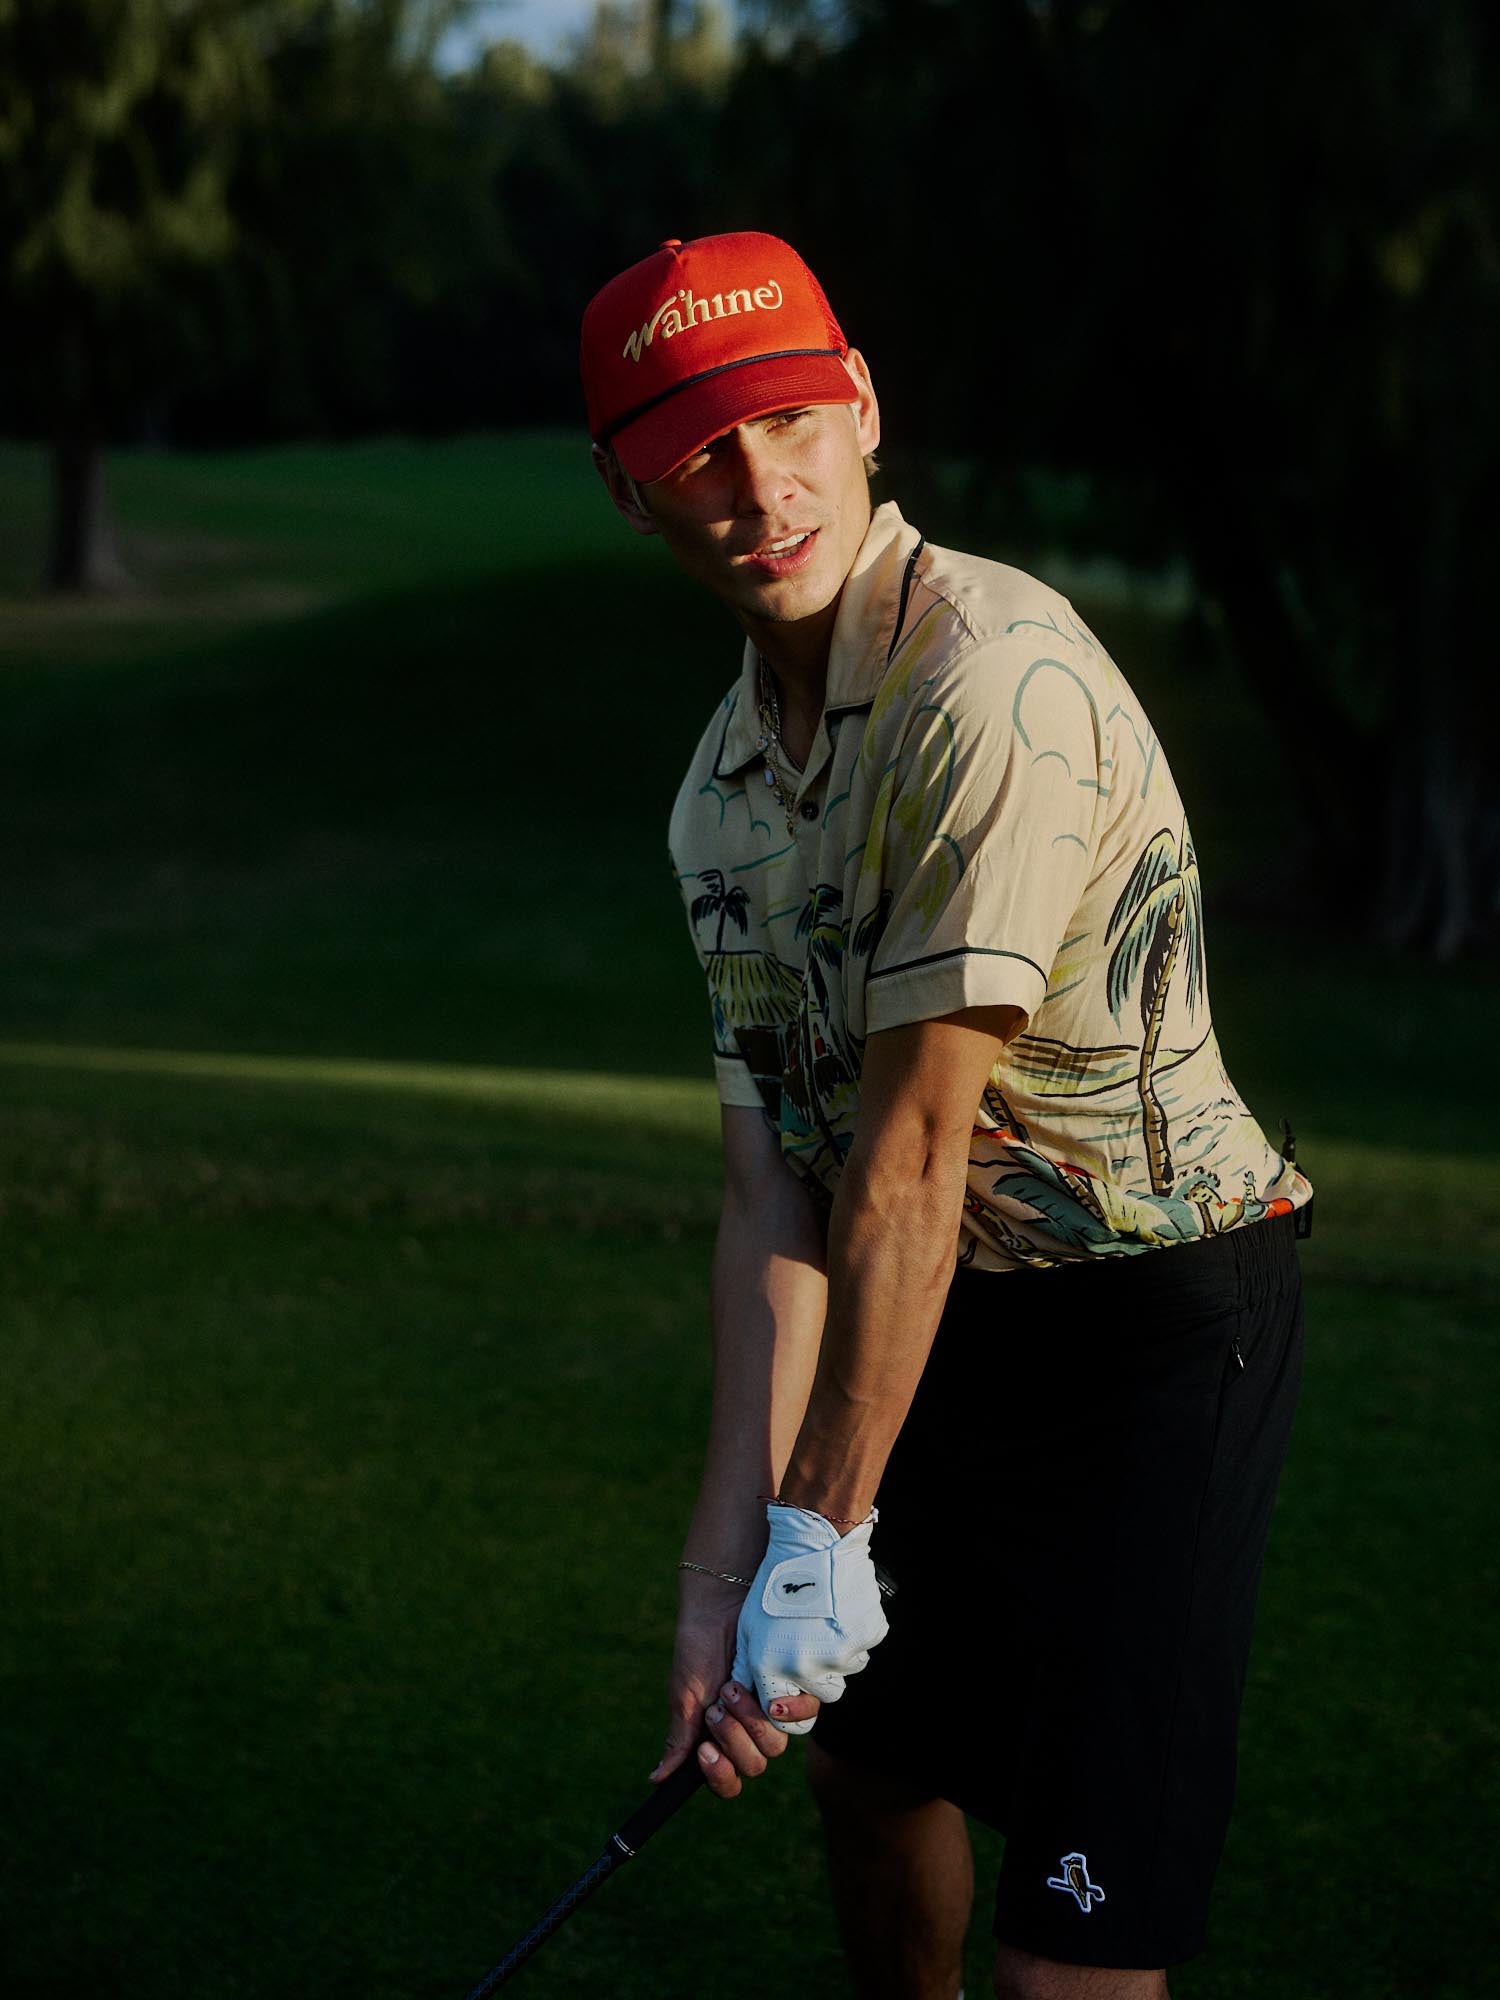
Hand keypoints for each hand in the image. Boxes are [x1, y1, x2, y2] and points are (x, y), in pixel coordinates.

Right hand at [651, 1577, 818, 1798]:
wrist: (720, 1606)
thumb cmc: (699, 1650)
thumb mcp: (686, 1696)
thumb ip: (680, 1739)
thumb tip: (656, 1779)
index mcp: (720, 1740)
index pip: (728, 1781)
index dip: (719, 1776)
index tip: (705, 1750)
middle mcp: (748, 1731)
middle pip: (753, 1766)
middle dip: (732, 1739)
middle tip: (717, 1706)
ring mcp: (772, 1713)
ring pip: (775, 1746)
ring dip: (751, 1721)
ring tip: (733, 1687)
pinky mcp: (794, 1691)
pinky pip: (804, 1718)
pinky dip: (789, 1712)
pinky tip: (772, 1698)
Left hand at [732, 1504, 887, 1732]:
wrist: (813, 1542)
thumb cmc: (775, 1582)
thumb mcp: (751, 1626)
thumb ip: (752, 1667)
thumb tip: (754, 1696)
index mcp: (772, 1666)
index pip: (782, 1715)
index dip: (785, 1702)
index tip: (785, 1687)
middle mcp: (807, 1667)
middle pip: (821, 1695)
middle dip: (816, 1676)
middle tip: (811, 1640)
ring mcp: (841, 1654)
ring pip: (845, 1669)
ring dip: (837, 1652)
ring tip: (824, 1617)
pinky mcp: (867, 1635)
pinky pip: (862, 1646)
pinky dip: (854, 1631)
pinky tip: (840, 1608)